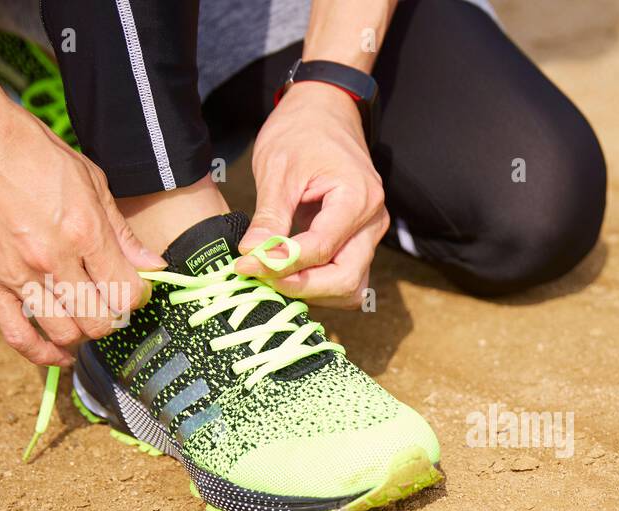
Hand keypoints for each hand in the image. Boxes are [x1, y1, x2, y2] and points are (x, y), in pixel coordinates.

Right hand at [0, 94, 164, 365]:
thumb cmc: (28, 148)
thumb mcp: (90, 179)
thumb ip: (121, 230)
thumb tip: (153, 264)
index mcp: (84, 231)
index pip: (127, 293)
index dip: (138, 297)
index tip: (136, 289)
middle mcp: (52, 258)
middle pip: (99, 320)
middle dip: (113, 318)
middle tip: (111, 304)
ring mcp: (17, 273)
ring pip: (64, 333)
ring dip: (83, 335)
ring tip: (86, 319)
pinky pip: (17, 335)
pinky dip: (42, 354)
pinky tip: (59, 354)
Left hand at [236, 80, 388, 308]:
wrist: (326, 112)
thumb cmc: (301, 132)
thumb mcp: (277, 169)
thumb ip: (269, 217)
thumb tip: (251, 255)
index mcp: (357, 198)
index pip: (321, 249)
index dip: (281, 265)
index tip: (245, 265)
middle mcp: (373, 221)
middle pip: (346, 280)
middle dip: (303, 287)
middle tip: (262, 279)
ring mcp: (371, 233)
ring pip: (351, 286)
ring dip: (314, 291)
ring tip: (274, 277)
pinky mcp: (361, 240)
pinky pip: (347, 275)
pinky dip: (320, 283)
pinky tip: (290, 274)